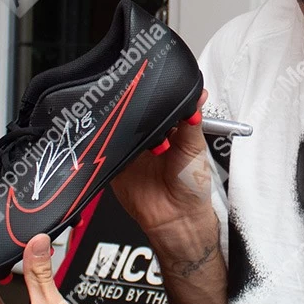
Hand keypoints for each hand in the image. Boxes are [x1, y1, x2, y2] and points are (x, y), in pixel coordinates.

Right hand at [111, 88, 218, 235]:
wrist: (177, 218)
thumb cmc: (192, 184)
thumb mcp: (195, 147)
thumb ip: (192, 120)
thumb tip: (200, 93)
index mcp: (168, 127)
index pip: (156, 103)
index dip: (153, 94)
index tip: (150, 85)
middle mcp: (147, 136)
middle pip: (133, 113)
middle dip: (132, 109)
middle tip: (137, 109)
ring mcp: (130, 148)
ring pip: (117, 128)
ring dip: (119, 126)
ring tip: (130, 128)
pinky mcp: (114, 163)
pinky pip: (104, 149)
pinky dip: (106, 144)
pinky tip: (114, 141)